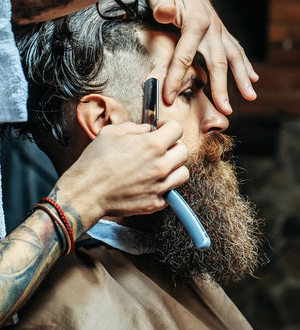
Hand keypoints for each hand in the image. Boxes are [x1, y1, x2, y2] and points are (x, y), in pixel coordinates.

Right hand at [54, 120, 187, 230]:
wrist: (86, 192)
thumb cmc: (94, 163)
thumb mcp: (111, 133)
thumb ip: (135, 128)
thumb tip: (147, 129)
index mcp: (152, 145)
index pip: (177, 129)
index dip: (169, 126)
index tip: (162, 129)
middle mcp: (161, 166)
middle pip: (184, 151)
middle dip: (174, 146)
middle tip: (162, 148)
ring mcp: (160, 186)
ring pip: (183, 173)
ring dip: (175, 167)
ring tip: (161, 166)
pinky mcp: (155, 203)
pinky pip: (171, 193)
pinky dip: (165, 187)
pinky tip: (152, 183)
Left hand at [147, 0, 258, 113]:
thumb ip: (162, 4)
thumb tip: (164, 14)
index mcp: (195, 22)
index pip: (184, 56)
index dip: (175, 78)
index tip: (169, 97)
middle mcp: (212, 28)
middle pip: (218, 63)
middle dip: (221, 89)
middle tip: (226, 109)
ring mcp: (219, 30)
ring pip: (234, 58)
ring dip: (243, 79)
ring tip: (251, 97)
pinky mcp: (221, 32)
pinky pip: (236, 50)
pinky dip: (246, 65)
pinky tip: (253, 78)